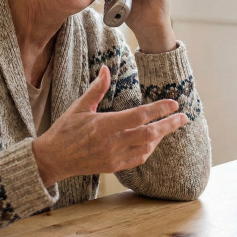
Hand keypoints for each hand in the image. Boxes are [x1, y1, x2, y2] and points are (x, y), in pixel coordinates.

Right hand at [32, 66, 188, 187]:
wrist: (53, 158)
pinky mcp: (113, 167)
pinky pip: (139, 159)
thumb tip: (105, 69)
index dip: (158, 109)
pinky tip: (153, 141)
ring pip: (147, 148)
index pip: (138, 116)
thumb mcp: (79, 107)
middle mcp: (112, 143)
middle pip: (149, 134)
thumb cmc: (65, 130)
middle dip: (169, 125)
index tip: (173, 103)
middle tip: (183, 117)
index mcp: (104, 125)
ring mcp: (114, 157)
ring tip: (168, 126)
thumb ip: (96, 89)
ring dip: (160, 137)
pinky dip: (149, 149)